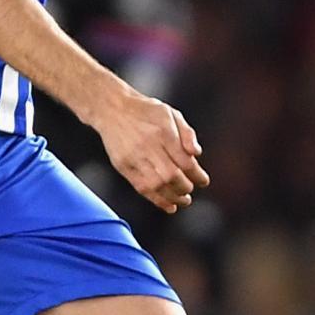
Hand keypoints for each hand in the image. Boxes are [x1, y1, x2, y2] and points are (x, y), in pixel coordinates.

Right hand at [88, 86, 208, 213]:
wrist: (111, 109)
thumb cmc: (144, 111)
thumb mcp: (170, 113)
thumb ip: (187, 133)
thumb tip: (197, 153)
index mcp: (163, 131)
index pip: (185, 161)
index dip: (197, 174)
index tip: (203, 180)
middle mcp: (148, 145)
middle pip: (171, 175)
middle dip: (185, 187)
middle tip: (191, 189)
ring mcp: (134, 157)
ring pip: (156, 185)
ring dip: (173, 197)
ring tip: (183, 200)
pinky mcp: (123, 166)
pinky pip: (141, 187)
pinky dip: (157, 199)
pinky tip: (168, 204)